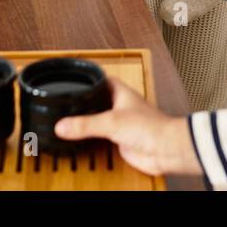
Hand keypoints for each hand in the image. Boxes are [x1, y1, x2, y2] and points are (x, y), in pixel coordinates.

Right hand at [53, 78, 202, 176]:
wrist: (165, 149)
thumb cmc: (150, 128)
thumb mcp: (111, 122)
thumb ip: (85, 124)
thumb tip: (62, 125)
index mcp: (122, 92)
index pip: (103, 80)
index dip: (90, 79)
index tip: (76, 78)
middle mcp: (122, 106)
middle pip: (100, 100)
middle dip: (87, 101)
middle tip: (70, 100)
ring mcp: (123, 123)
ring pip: (102, 119)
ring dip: (90, 121)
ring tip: (72, 119)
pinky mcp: (123, 139)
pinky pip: (105, 136)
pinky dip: (95, 138)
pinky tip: (85, 140)